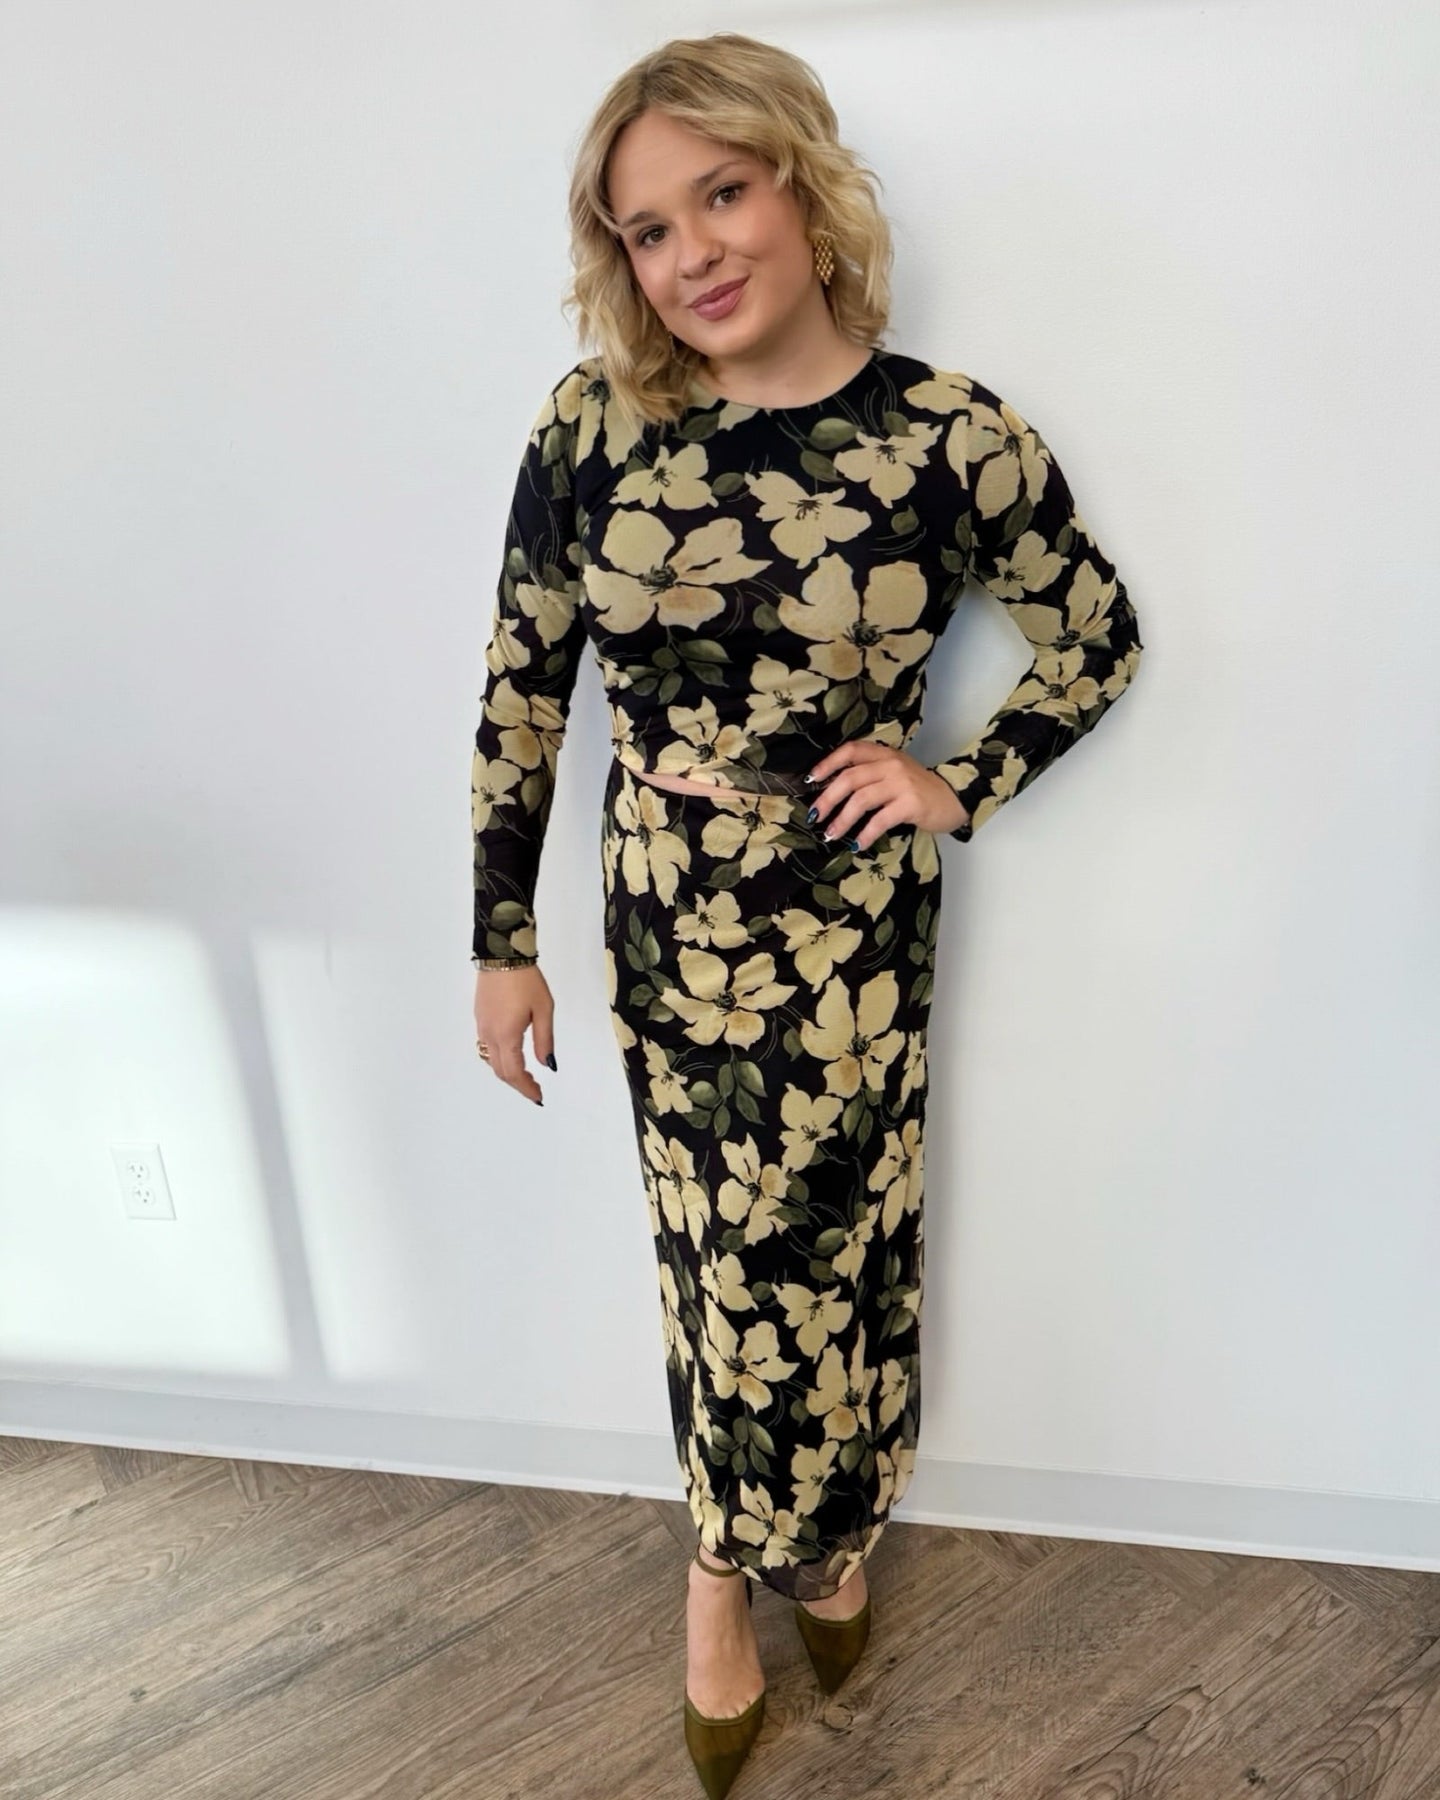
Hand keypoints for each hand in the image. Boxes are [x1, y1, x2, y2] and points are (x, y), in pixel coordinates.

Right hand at [474, 964, 553, 1106]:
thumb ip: (544, 1040)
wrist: (502, 955)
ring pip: (491, 1060)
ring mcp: (482, 1026)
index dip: (526, 1088)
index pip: (513, 1072)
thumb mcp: (544, 1010)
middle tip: (535, 1089)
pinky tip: (512, 1054)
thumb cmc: (526, 980)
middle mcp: (490, 1034)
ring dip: (507, 1072)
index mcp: (506, 1035)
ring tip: (525, 1075)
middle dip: (517, 1084)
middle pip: (500, 1070)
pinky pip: (486, 1046)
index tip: (539, 1097)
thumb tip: (546, 1065)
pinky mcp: (480, 1017)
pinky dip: (499, 1058)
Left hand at [805, 744, 968, 847]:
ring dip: (842, 819)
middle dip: (828, 799)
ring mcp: (901, 784)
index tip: (811, 781)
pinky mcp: (910, 804)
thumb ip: (870, 773)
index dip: (828, 764)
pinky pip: (880, 820)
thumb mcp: (895, 771)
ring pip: (861, 800)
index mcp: (884, 753)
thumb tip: (832, 791)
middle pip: (850, 778)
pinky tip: (857, 844)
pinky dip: (866, 834)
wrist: (954, 798)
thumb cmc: (919, 788)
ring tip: (831, 834)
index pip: (850, 751)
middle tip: (815, 817)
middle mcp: (891, 765)